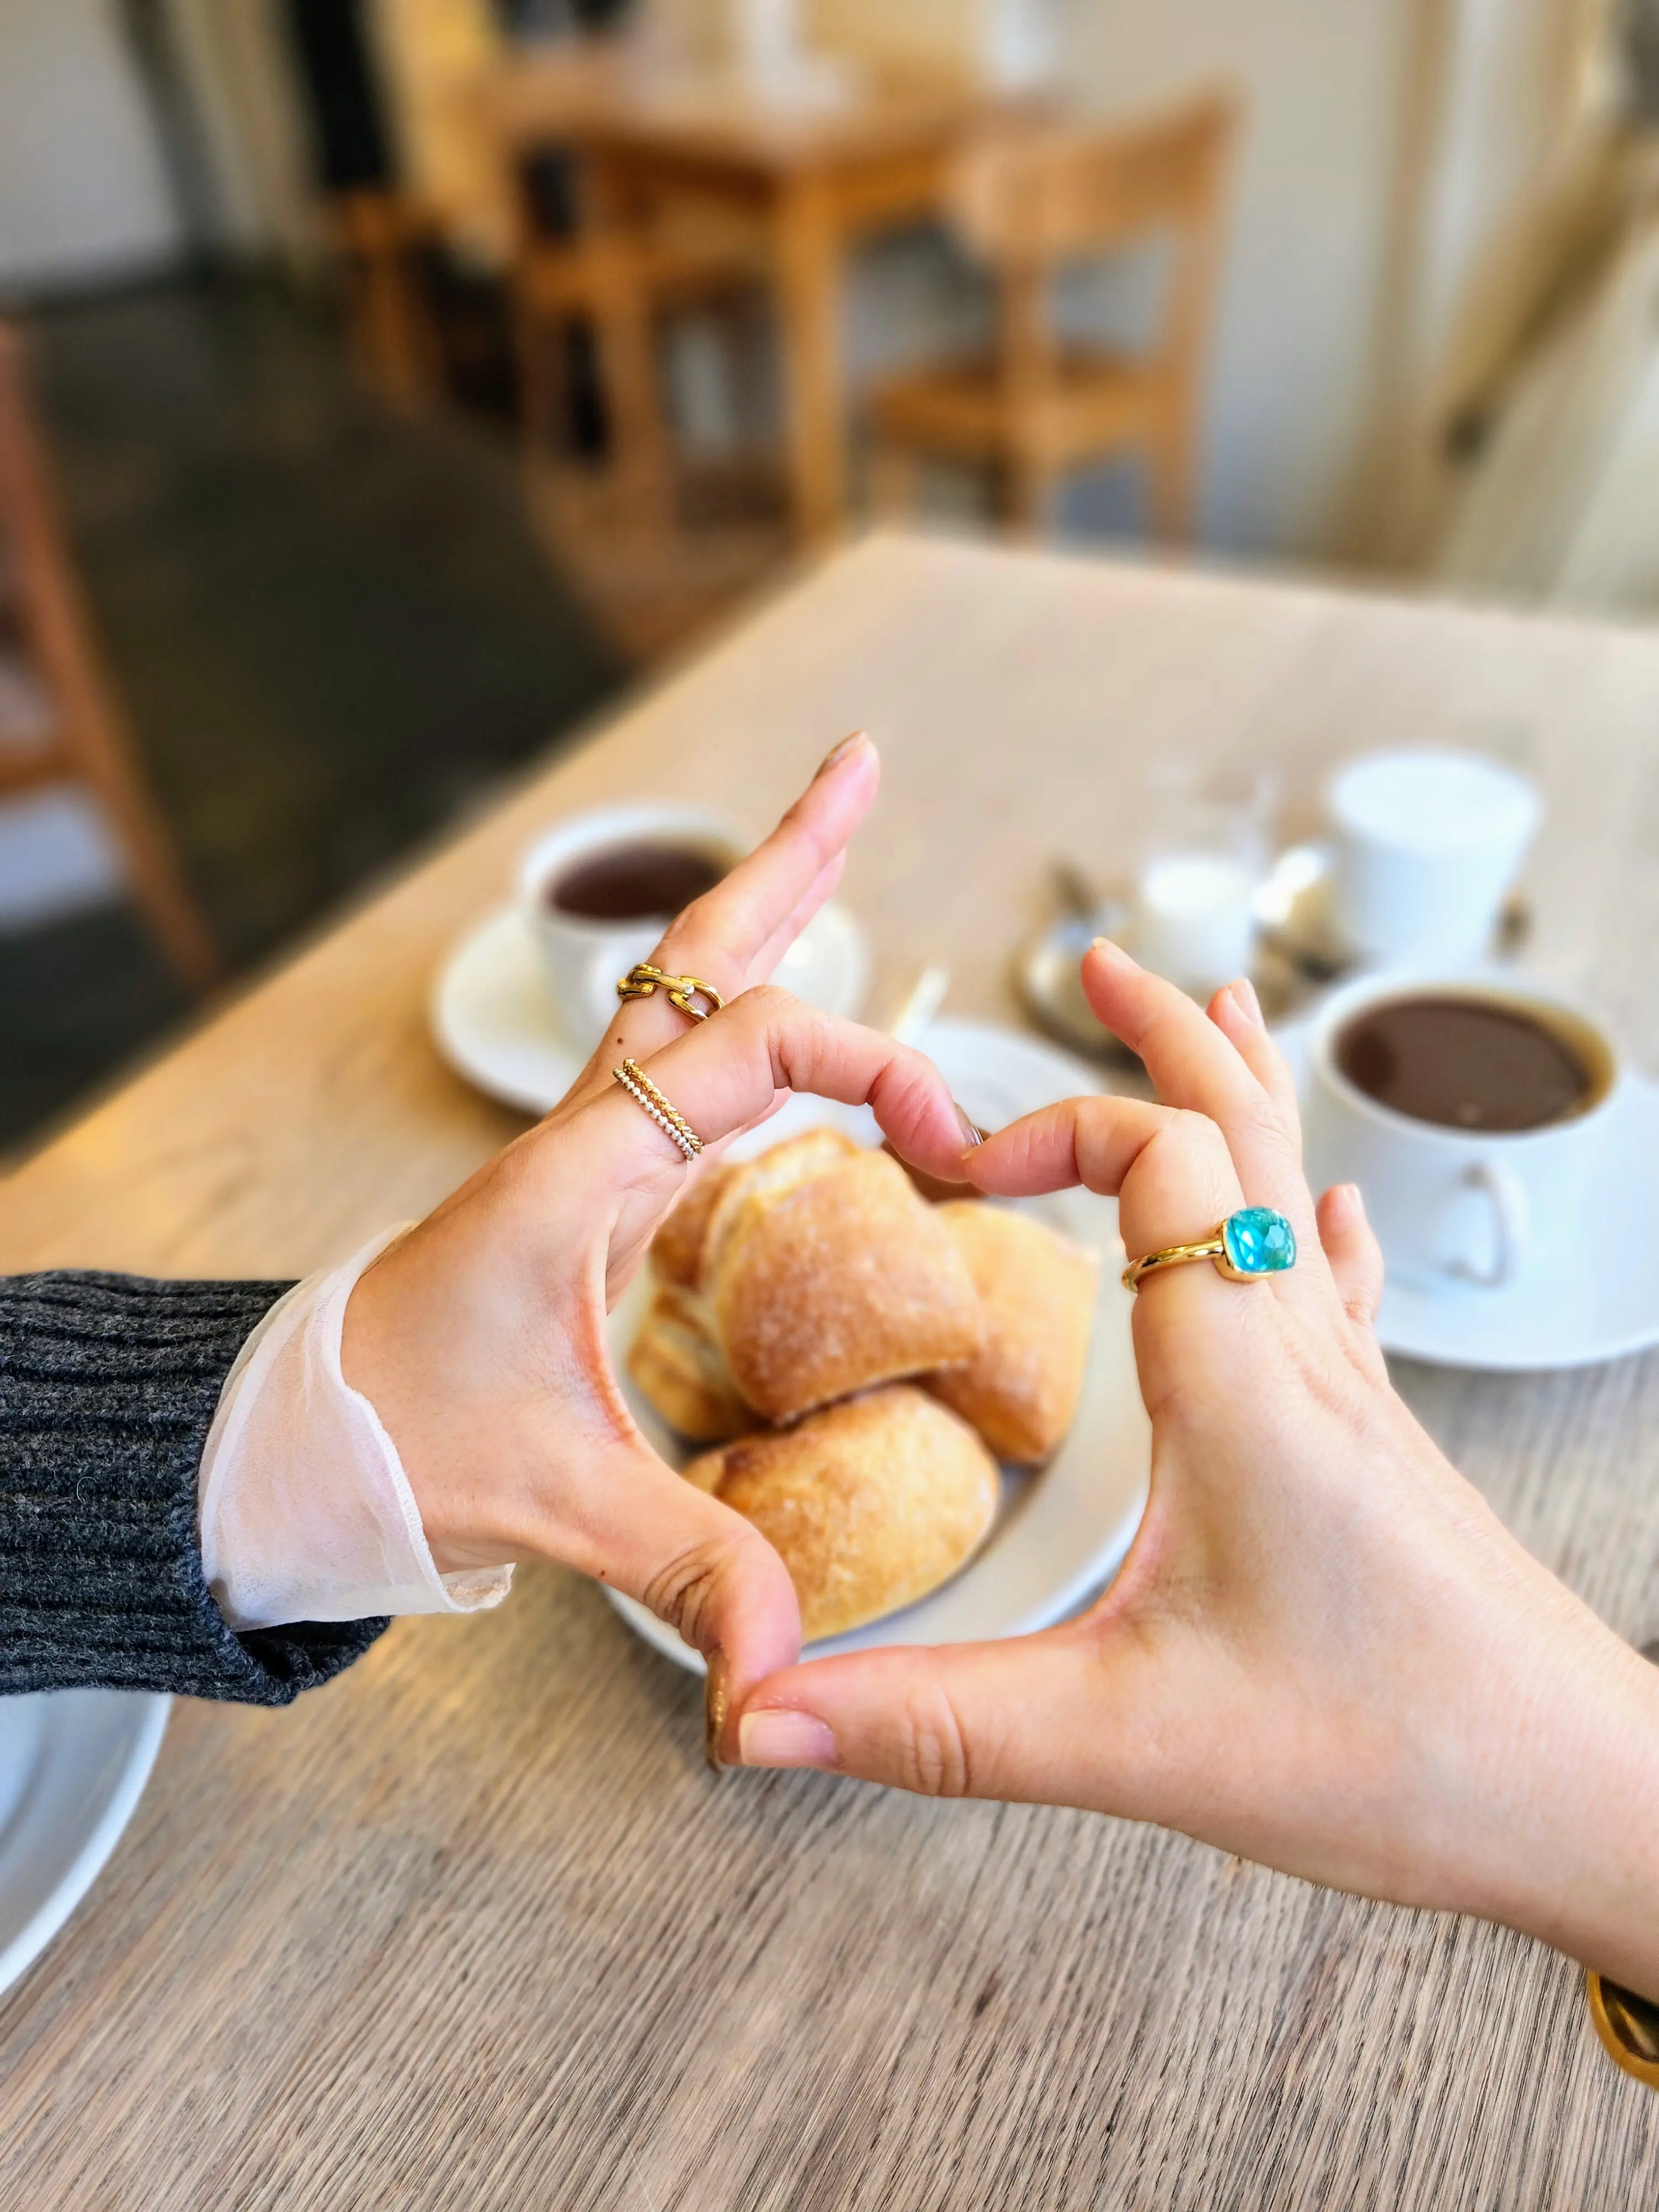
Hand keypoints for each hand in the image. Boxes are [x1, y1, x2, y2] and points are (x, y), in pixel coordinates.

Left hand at [342, 736, 973, 1741]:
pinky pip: (684, 1071)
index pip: (746, 1050)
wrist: (289, 1438)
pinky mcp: (591, 1193)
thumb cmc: (393, 1440)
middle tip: (856, 764)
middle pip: (697, 963)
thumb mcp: (552, 1504)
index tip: (949, 1133)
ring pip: (686, 999)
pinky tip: (792, 1026)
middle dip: (786, 863)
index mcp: (579, 1175)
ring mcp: (588, 1156)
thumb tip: (782, 1683)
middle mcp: (586, 1140)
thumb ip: (688, 1572)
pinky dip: (748, 1020)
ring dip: (763, 913)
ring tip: (835, 832)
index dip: (864, 1064)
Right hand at [733, 942, 1658, 1997]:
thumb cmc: (1399, 1756)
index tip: (955, 1168)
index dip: (1049, 1127)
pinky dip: (1308, 1209)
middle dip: (1167, 1034)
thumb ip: (937, 1725)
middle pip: (1244, 1130)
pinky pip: (1341, 1282)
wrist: (1586, 1800)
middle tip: (1104, 964)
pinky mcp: (1380, 1441)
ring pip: (1299, 1186)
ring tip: (1213, 1011)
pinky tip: (1326, 1209)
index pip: (1157, 1156)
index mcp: (1241, 1377)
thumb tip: (758, 1717)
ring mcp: (1356, 1390)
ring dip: (1242, 1091)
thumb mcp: (1134, 1744)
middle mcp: (1306, 1354)